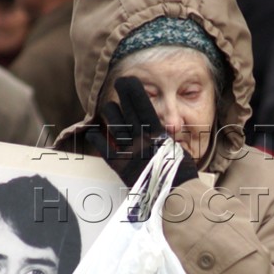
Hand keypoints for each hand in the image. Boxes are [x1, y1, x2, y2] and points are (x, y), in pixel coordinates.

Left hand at [81, 77, 195, 188]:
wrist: (174, 194)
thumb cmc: (180, 174)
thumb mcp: (177, 150)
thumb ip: (165, 139)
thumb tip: (161, 131)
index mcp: (157, 133)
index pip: (144, 106)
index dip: (136, 91)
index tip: (130, 79)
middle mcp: (141, 138)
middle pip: (128, 110)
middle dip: (123, 93)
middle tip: (118, 81)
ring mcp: (129, 151)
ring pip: (114, 124)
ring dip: (111, 113)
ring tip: (110, 106)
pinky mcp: (120, 166)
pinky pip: (104, 149)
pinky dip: (98, 139)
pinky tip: (93, 132)